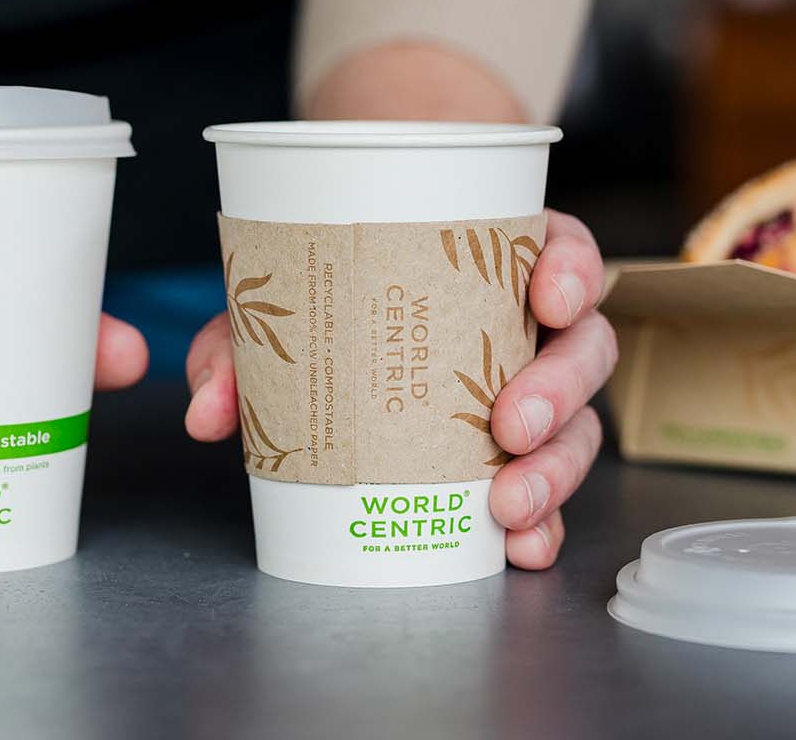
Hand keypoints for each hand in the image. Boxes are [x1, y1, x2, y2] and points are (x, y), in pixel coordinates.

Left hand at [183, 208, 614, 569]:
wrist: (332, 343)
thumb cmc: (329, 307)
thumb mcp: (284, 312)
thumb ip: (241, 346)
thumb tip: (210, 410)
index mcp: (497, 263)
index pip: (564, 249)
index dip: (572, 270)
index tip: (549, 297)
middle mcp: (531, 328)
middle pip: (585, 347)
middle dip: (559, 390)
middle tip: (509, 426)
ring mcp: (537, 394)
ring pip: (580, 426)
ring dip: (556, 469)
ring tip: (510, 505)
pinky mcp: (525, 458)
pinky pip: (555, 491)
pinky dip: (544, 523)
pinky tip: (522, 547)